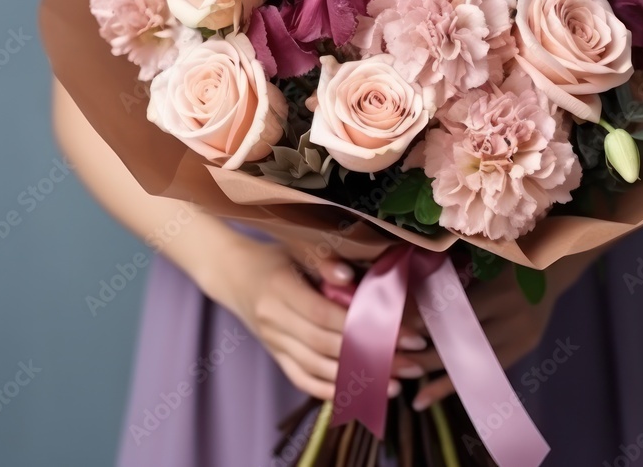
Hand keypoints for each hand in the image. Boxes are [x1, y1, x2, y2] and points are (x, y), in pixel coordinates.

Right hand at [197, 241, 402, 399]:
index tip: (404, 335)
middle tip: (411, 364)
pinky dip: (331, 390)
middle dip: (372, 358)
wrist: (232, 274)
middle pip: (327, 347)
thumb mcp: (296, 247)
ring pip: (317, 369)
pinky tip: (360, 395)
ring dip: (357, 381)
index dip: (367, 327)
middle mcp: (274, 321)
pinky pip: (303, 380)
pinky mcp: (275, 356)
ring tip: (395, 384)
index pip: (327, 316)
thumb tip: (349, 276)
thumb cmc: (274, 256)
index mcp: (280, 289)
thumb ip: (323, 261)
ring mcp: (273, 342)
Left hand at [402, 250, 601, 410]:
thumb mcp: (478, 265)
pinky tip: (440, 397)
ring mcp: (520, 337)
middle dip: (428, 358)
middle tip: (398, 368)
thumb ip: (451, 284)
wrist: (549, 270)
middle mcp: (511, 318)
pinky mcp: (522, 349)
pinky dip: (463, 384)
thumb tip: (407, 304)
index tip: (398, 336)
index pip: (455, 314)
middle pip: (464, 344)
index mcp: (497, 292)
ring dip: (443, 380)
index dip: (426, 326)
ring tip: (417, 397)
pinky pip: (489, 371)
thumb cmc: (503, 261)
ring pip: (476, 364)